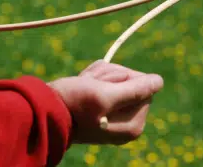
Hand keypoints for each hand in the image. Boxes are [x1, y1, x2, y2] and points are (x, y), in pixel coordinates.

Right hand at [48, 61, 163, 144]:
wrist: (43, 110)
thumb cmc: (73, 103)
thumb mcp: (106, 95)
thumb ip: (135, 90)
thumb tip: (159, 82)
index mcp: (134, 125)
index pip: (144, 86)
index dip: (124, 79)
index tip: (103, 90)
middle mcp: (127, 123)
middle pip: (131, 81)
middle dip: (110, 77)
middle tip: (89, 88)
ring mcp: (115, 116)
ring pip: (116, 78)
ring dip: (99, 76)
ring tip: (82, 87)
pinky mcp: (103, 107)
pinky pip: (105, 80)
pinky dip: (93, 78)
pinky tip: (80, 86)